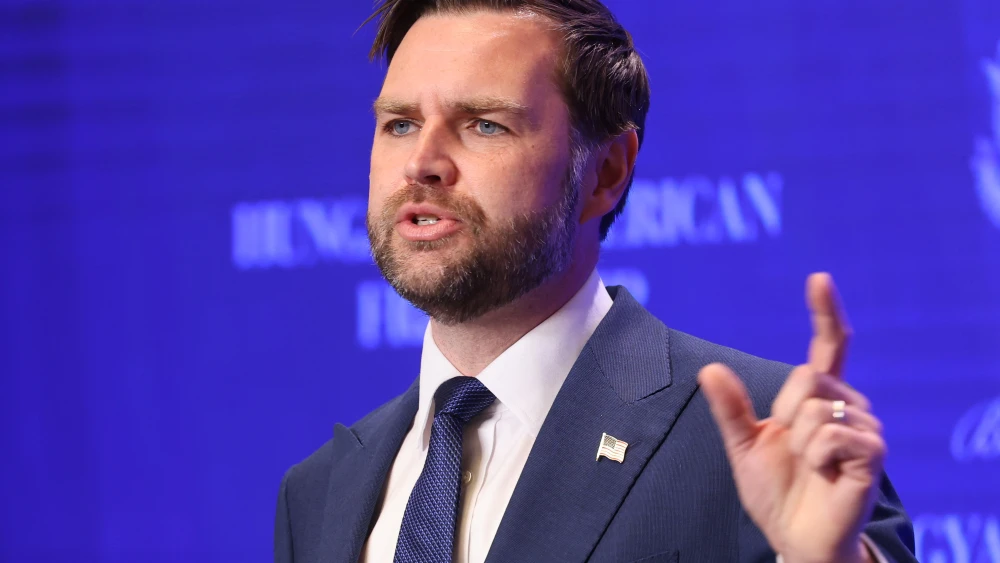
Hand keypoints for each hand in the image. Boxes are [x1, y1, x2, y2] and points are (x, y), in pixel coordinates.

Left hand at [698, 273, 883, 562]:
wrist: (796, 537)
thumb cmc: (776, 491)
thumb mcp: (743, 446)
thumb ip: (730, 409)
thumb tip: (709, 368)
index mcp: (818, 399)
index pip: (827, 347)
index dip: (824, 312)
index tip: (818, 278)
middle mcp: (847, 406)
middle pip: (809, 375)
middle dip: (787, 411)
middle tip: (793, 448)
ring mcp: (864, 429)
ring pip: (818, 407)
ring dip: (800, 442)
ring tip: (811, 467)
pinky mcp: (873, 454)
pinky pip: (832, 435)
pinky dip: (817, 457)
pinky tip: (825, 475)